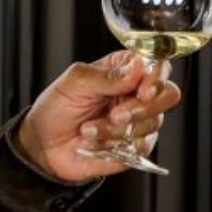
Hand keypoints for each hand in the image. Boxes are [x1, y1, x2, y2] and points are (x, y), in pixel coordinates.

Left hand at [17, 51, 181, 181]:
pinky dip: (116, 146)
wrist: (43, 145)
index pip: (157, 64)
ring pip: (153, 123)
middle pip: (168, 95)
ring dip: (117, 130)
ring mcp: (138, 121)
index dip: (157, 76)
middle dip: (143, 107)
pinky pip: (142, 147)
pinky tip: (95, 143)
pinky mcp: (134, 147)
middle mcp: (137, 94)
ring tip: (89, 128)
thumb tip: (137, 68)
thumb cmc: (56, 108)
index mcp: (125, 70)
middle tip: (116, 115)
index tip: (143, 90)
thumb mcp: (74, 82)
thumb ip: (107, 75)